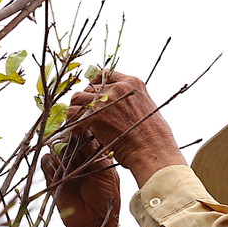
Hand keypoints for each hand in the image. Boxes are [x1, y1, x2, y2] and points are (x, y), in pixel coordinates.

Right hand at [42, 132, 119, 226]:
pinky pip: (46, 164)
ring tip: (65, 158)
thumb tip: (86, 134)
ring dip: (58, 151)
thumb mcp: (105, 173)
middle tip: (70, 140)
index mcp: (93, 156)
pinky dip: (49, 163)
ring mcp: (64, 169)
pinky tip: (57, 169)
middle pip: (67, 140)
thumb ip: (95, 155)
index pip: (84, 137)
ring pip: (55, 150)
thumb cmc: (106, 198)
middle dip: (67, 138)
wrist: (94, 222)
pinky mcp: (53, 179)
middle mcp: (78, 160)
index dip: (81, 131)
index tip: (79, 126)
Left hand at [65, 70, 186, 185]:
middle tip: (87, 116)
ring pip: (78, 98)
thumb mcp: (147, 107)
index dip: (96, 86)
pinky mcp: (96, 115)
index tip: (95, 98)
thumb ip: (131, 100)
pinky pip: (73, 114)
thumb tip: (119, 104)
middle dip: (87, 102)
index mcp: (132, 83)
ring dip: (78, 111)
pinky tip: (80, 132)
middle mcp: (118, 87)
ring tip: (81, 124)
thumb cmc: (155, 138)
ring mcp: (106, 100)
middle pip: (89, 88)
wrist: (153, 152)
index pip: (105, 74)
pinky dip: (73, 123)